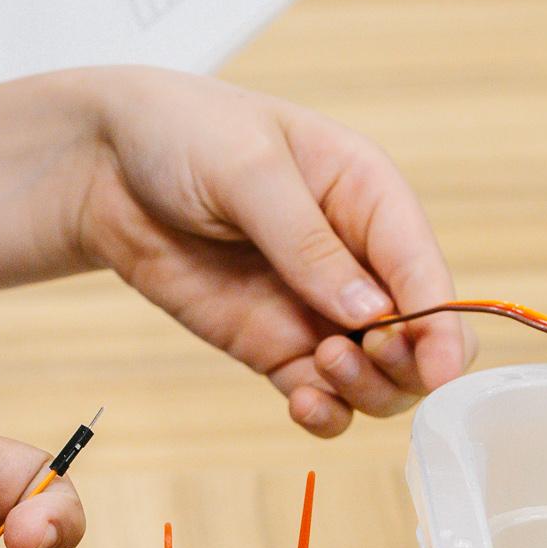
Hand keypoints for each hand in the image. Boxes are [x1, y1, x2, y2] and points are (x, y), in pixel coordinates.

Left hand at [70, 68, 473, 436]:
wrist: (104, 167)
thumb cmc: (182, 134)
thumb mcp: (248, 169)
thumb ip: (305, 240)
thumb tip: (368, 310)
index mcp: (370, 196)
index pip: (426, 269)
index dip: (442, 323)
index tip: (436, 368)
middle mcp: (357, 258)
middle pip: (420, 337)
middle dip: (405, 364)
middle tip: (347, 355)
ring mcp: (317, 308)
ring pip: (378, 377)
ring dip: (365, 391)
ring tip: (318, 368)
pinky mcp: (275, 345)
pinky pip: (322, 395)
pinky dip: (327, 413)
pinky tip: (304, 405)